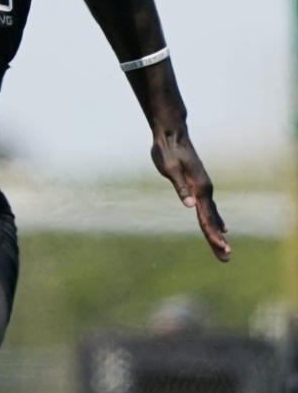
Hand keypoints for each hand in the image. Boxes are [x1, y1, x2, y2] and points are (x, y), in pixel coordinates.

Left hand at [151, 133, 229, 261]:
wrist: (172, 134)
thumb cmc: (167, 151)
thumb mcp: (169, 169)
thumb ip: (180, 187)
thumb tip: (189, 205)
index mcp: (199, 188)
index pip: (206, 217)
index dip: (212, 235)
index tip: (220, 247)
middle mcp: (205, 189)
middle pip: (212, 220)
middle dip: (218, 240)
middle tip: (226, 258)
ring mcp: (203, 187)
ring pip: (212, 216)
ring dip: (217, 233)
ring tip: (224, 248)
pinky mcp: (198, 185)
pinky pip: (209, 208)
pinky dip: (215, 220)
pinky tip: (221, 227)